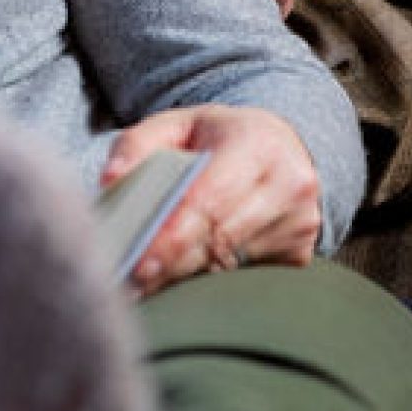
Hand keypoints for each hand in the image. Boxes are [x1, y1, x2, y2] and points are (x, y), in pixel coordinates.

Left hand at [105, 103, 323, 295]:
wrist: (282, 147)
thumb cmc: (220, 138)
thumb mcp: (177, 125)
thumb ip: (137, 145)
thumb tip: (110, 180)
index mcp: (258, 144)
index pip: (211, 199)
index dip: (174, 235)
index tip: (142, 263)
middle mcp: (289, 184)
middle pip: (222, 238)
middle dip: (173, 264)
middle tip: (132, 284)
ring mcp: (301, 223)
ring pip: (233, 264)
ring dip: (189, 278)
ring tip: (149, 284)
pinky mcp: (301, 252)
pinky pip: (248, 277)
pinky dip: (213, 282)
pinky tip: (186, 282)